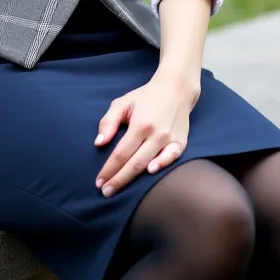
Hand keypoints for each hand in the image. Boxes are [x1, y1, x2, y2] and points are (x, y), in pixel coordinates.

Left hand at [94, 70, 199, 196]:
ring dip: (133, 180)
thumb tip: (99, 143)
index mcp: (139, 124)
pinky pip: (171, 159)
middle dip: (118, 180)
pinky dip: (162, 166)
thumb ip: (108, 121)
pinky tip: (151, 173)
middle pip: (134, 164)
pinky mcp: (180, 142)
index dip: (109, 169)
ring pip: (149, 165)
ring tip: (119, 189)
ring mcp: (169, 139)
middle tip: (105, 192)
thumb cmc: (145, 97)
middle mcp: (155, 134)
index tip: (98, 181)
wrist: (176, 88)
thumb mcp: (123, 103)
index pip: (120, 153)